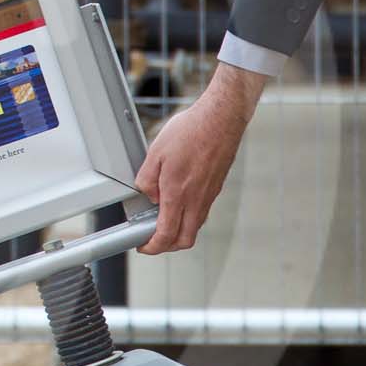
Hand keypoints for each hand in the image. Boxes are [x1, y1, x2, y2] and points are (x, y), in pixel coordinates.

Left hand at [133, 63, 265, 253]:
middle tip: (153, 238)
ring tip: (163, 220)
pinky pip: (202, 212)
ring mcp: (208, 195)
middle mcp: (196, 200)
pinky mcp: (215, 187)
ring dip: (179, 232)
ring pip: (195, 227)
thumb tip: (147, 196)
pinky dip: (189, 217)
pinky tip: (179, 202)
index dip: (153, 247)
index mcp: (178, 194)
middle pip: (184, 240)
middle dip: (167, 246)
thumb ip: (147, 179)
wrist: (221, 118)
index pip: (166, 235)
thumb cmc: (191, 131)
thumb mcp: (156, 152)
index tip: (144, 246)